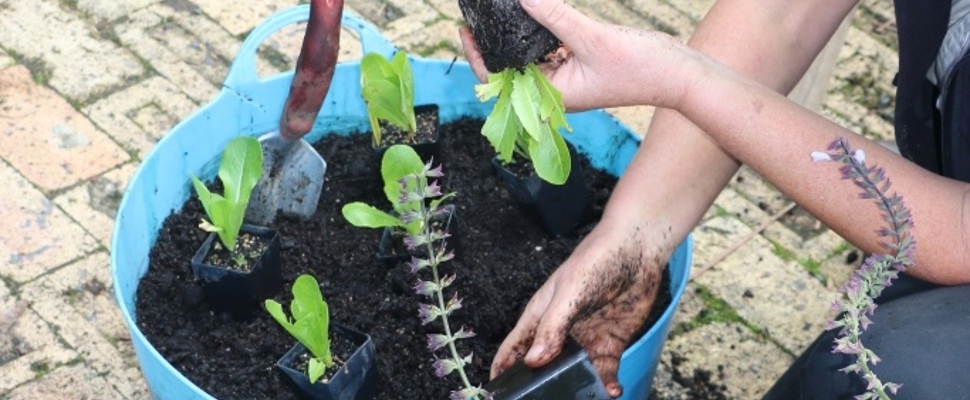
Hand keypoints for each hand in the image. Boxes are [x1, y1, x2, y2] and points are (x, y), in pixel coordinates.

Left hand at [459, 0, 694, 111]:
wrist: (677, 74)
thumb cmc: (640, 68)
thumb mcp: (592, 38)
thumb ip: (554, 17)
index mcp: (551, 97)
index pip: (501, 81)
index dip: (479, 56)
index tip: (465, 29)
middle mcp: (554, 90)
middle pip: (511, 68)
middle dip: (492, 42)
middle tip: (475, 14)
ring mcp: (566, 77)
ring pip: (528, 56)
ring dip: (513, 36)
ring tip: (496, 10)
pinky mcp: (577, 62)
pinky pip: (548, 47)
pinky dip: (537, 30)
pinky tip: (529, 11)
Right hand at [490, 213, 666, 397]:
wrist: (638, 249)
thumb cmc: (595, 260)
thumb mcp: (569, 292)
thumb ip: (551, 327)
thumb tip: (532, 361)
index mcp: (539, 317)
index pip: (513, 349)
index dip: (502, 372)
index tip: (498, 395)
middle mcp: (558, 333)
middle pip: (541, 368)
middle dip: (539, 386)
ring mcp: (584, 340)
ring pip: (572, 375)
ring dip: (575, 389)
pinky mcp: (609, 345)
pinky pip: (603, 372)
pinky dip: (605, 385)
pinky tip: (612, 391)